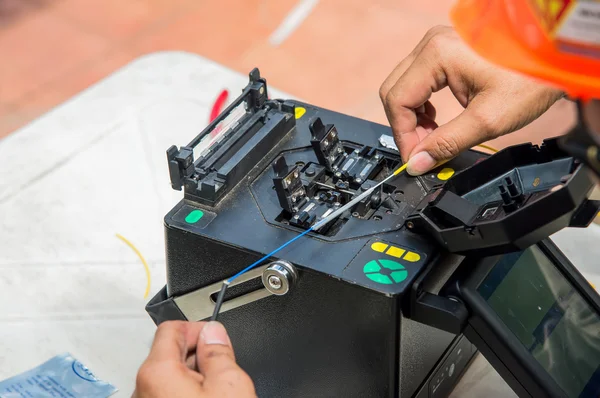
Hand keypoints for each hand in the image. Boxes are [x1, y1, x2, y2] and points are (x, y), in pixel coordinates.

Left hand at [133, 321, 255, 397]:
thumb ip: (220, 351)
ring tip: (216, 393)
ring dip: (193, 378)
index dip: (198, 329)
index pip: (171, 328)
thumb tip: (214, 332)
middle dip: (198, 356)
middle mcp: (143, 389)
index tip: (216, 338)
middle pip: (169, 353)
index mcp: (158, 372)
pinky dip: (186, 394)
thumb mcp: (230, 384)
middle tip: (222, 370)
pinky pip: (166, 395)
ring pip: (169, 377)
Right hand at [380, 26, 564, 175]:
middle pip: (395, 92)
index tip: (415, 160)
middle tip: (423, 152)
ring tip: (433, 138)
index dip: (403, 136)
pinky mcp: (446, 52)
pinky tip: (437, 120)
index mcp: (436, 56)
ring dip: (413, 117)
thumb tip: (418, 163)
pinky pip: (418, 81)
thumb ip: (446, 144)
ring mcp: (437, 46)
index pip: (398, 101)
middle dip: (406, 127)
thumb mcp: (487, 120)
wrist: (556, 58)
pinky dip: (422, 105)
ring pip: (404, 87)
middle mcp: (431, 45)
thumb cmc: (530, 79)